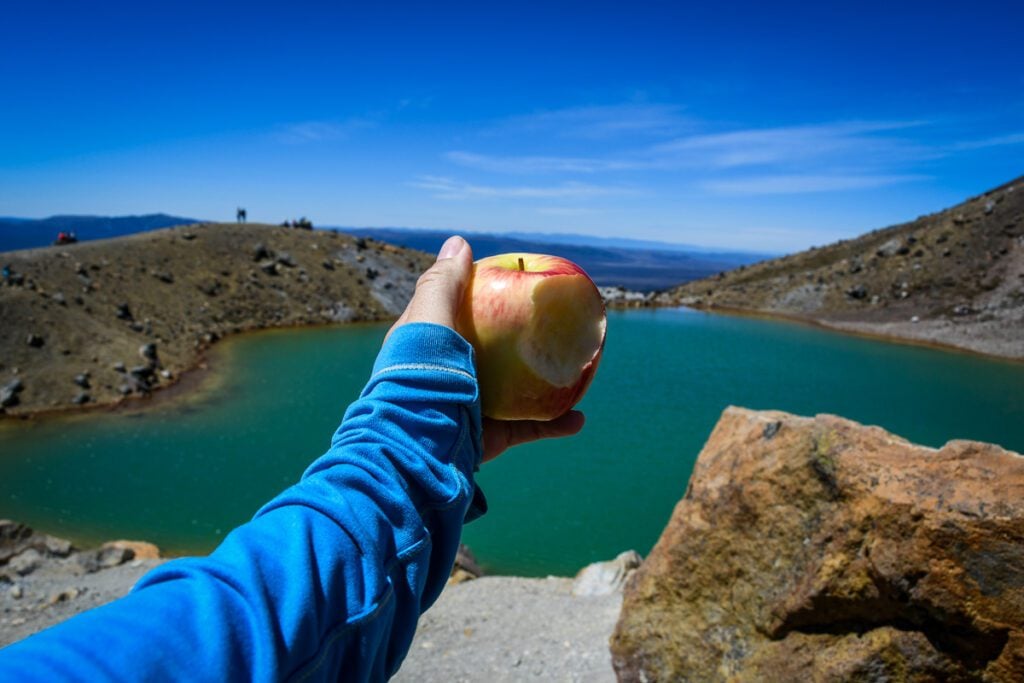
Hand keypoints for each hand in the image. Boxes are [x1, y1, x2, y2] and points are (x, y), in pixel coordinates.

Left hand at [388, 235, 584, 461]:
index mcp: (431, 344)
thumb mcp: (430, 323)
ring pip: (519, 388)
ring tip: (577, 366)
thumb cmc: (423, 380)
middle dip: (525, 336)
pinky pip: (530, 426)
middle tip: (558, 321)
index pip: (460, 308)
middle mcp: (453, 373)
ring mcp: (473, 405)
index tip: (519, 280)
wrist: (421, 453)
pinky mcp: (491, 436)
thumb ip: (443, 285)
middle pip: (495, 347)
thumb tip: (460, 242)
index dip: (487, 292)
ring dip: (548, 379)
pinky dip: (555, 422)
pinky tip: (578, 418)